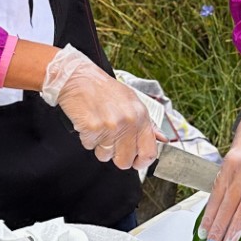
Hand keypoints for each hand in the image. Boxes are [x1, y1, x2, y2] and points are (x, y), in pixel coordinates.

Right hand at [40, 45, 161, 170]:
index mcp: (141, 116)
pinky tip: (88, 122)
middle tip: (111, 143)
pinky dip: (87, 138)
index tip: (136, 162)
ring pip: (105, 156)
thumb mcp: (132, 102)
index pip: (149, 152)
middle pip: (125, 161)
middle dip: (116, 157)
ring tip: (98, 127)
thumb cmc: (104, 90)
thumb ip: (148, 124)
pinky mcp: (92, 128)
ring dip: (99, 146)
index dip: (142, 162)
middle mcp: (128, 122)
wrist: (78, 78)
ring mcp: (110, 126)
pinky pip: (89, 146)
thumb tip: (162, 139)